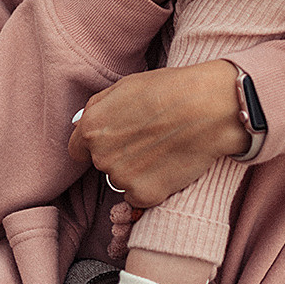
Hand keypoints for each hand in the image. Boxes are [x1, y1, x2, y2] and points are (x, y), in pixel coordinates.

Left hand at [69, 60, 248, 208]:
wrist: (206, 108)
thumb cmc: (168, 90)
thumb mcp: (123, 87)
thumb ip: (96, 109)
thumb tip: (80, 125)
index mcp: (90, 127)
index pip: (77, 150)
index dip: (95, 146)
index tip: (112, 143)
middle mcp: (101, 156)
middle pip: (102, 165)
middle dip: (118, 156)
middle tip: (147, 139)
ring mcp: (122, 178)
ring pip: (122, 180)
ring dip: (136, 172)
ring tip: (161, 148)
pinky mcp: (144, 195)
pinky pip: (140, 196)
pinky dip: (152, 186)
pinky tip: (168, 164)